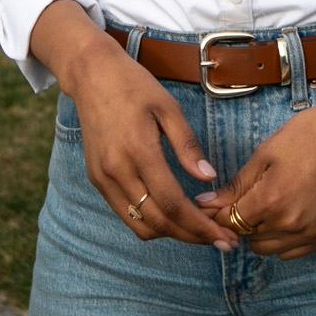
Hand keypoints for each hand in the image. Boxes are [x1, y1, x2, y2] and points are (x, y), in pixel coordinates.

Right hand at [66, 45, 241, 251]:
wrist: (92, 75)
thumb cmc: (134, 86)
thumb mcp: (168, 108)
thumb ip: (188, 146)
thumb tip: (208, 178)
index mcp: (138, 151)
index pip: (172, 203)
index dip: (200, 226)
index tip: (223, 236)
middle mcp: (117, 171)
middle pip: (158, 222)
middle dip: (191, 236)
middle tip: (220, 239)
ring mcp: (103, 178)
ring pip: (139, 225)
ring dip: (170, 233)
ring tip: (198, 229)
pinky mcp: (97, 180)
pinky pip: (125, 213)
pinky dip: (150, 221)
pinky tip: (171, 214)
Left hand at [192, 75, 315, 259]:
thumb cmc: (305, 136)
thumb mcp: (263, 155)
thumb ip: (235, 186)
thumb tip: (205, 203)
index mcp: (270, 201)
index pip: (230, 222)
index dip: (220, 212)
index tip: (218, 202)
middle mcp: (290, 224)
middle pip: (247, 238)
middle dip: (241, 222)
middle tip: (249, 198)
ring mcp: (310, 233)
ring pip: (268, 248)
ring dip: (261, 232)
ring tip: (270, 204)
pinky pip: (291, 252)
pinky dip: (283, 240)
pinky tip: (287, 214)